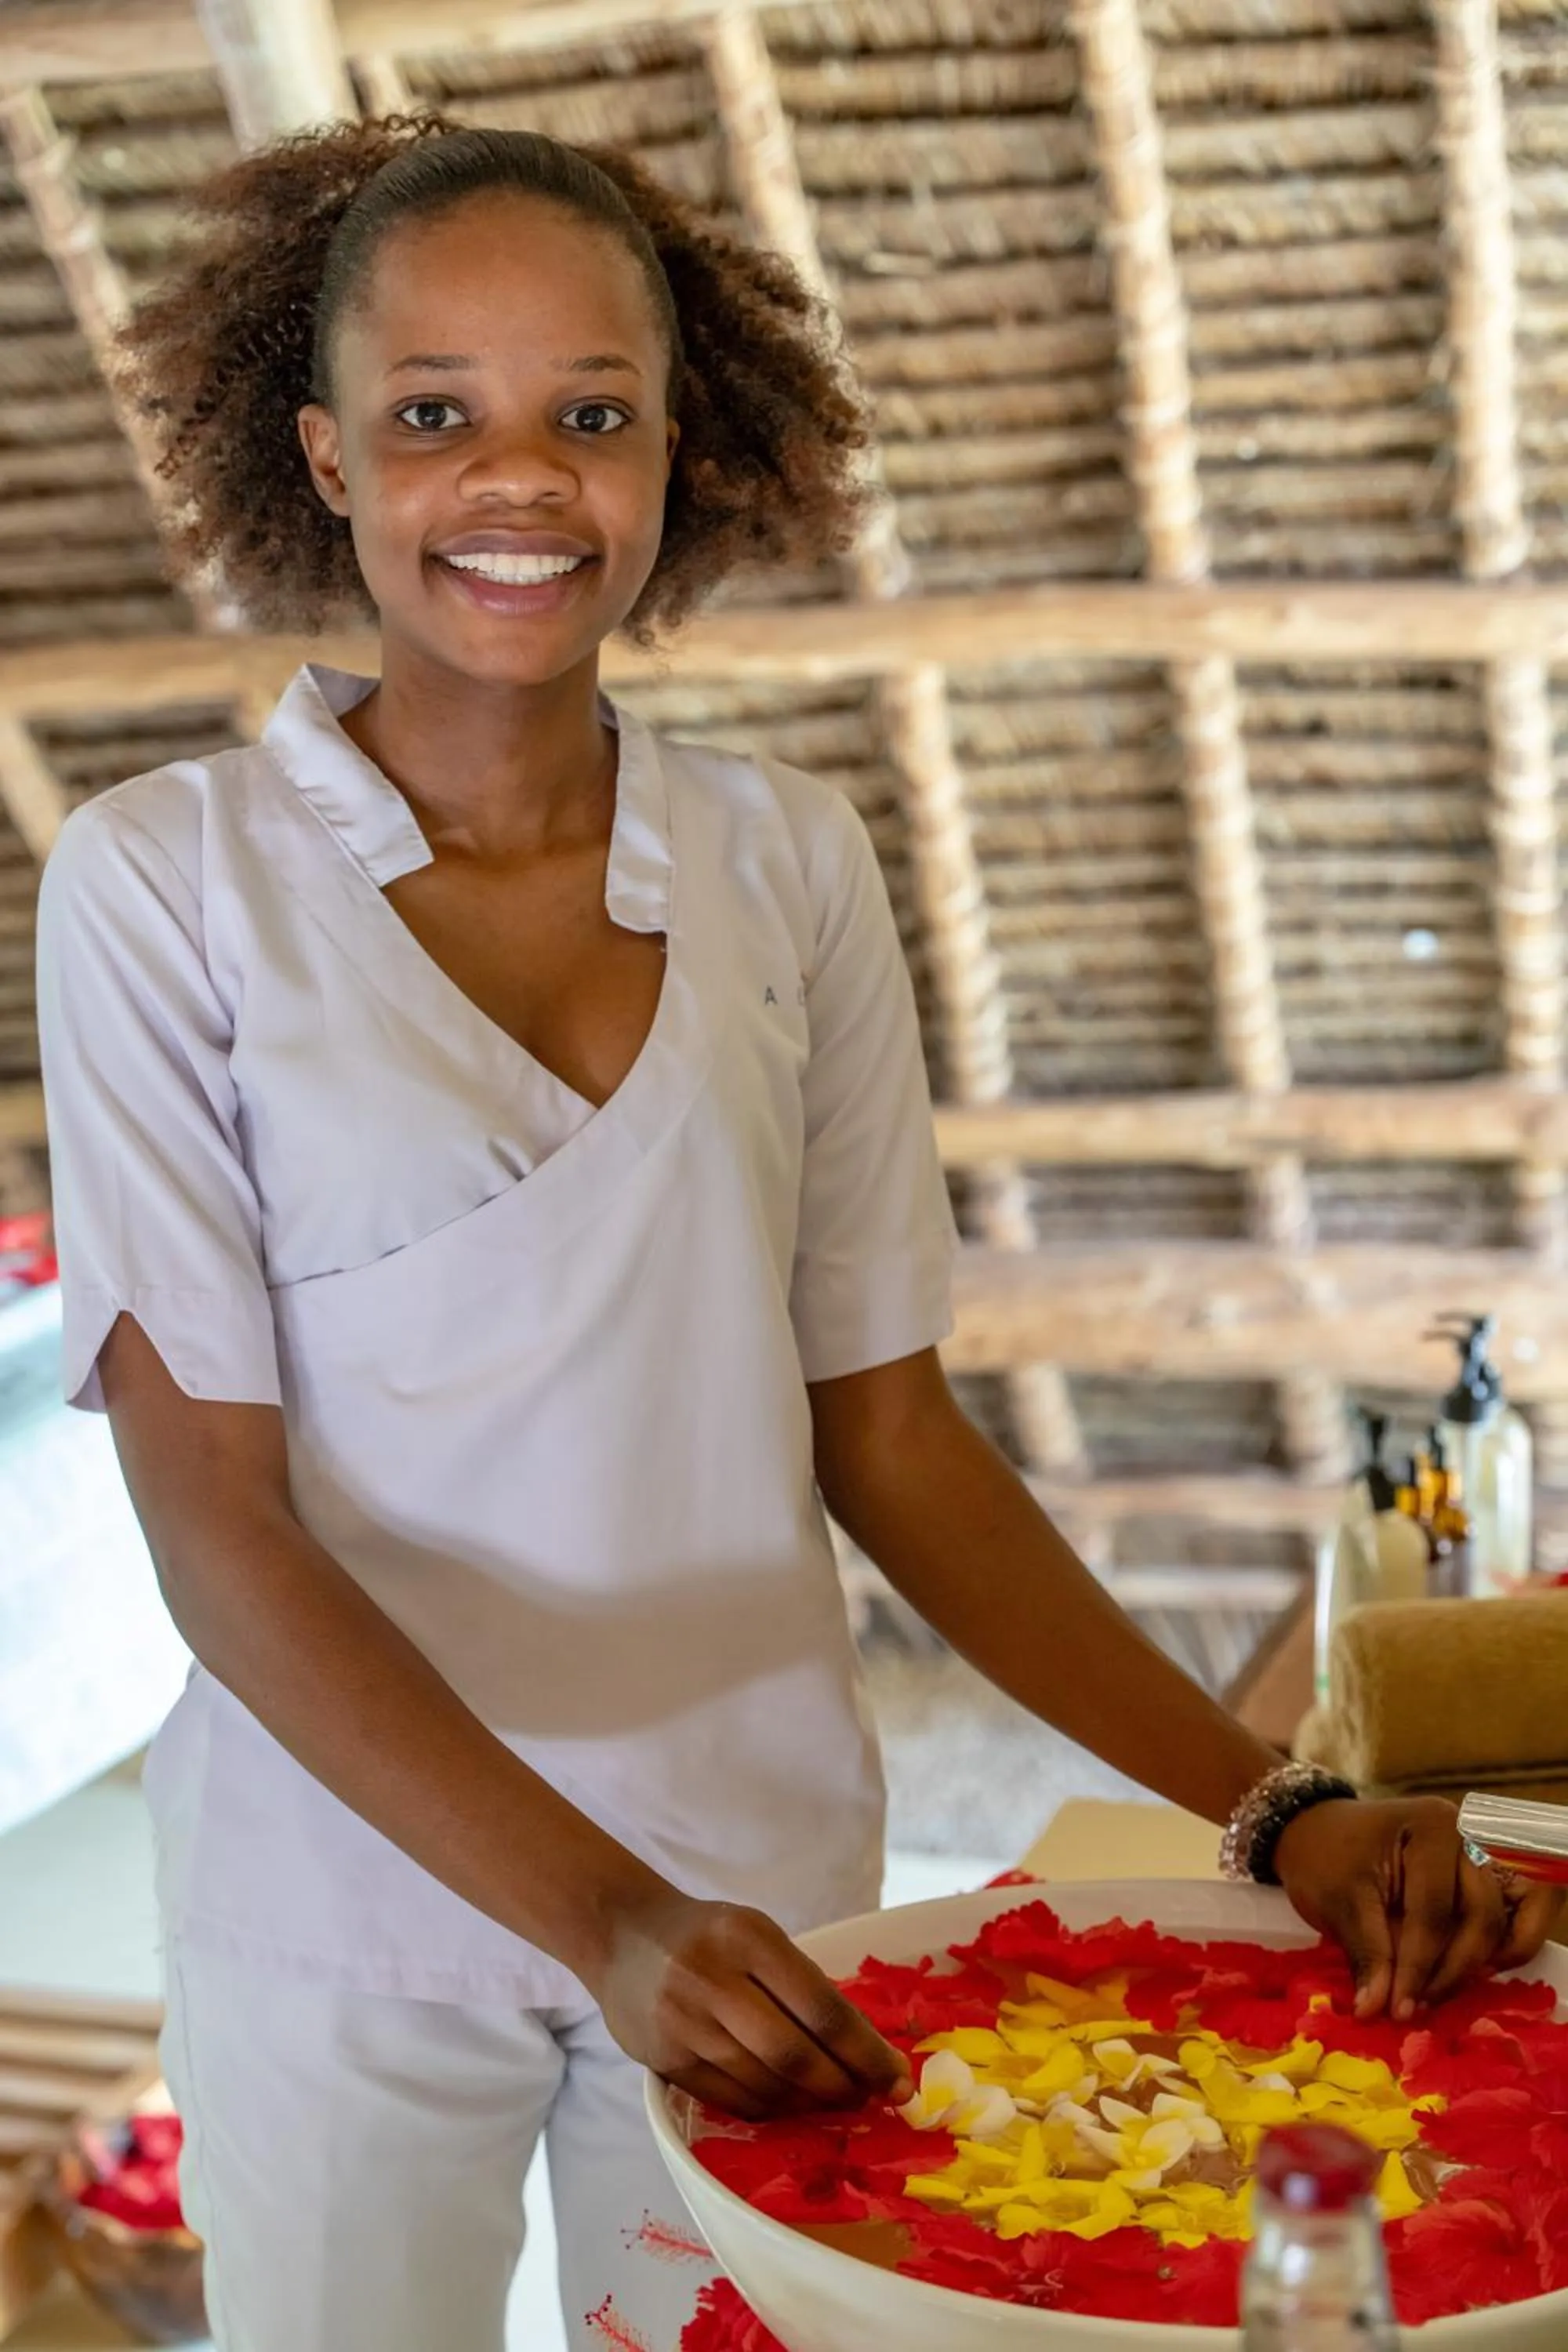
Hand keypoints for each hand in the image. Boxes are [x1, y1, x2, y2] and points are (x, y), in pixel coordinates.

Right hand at [590, 1884, 912, 2121]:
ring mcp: (683, 2022)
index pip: (822, 2008)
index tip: (899, 2081)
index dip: (867, 2054)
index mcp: (749, 1937)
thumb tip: (863, 2051)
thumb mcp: (756, 1935)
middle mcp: (713, 1978)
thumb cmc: (707, 1935)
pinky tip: (789, 2106)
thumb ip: (801, 1984)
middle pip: (795, 2055)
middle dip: (843, 2087)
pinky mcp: (665, 2060)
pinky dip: (770, 2109)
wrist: (621, 1934)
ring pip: (765, 2085)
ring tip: (833, 2104)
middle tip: (869, 2099)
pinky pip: (732, 2100)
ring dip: (809, 2105)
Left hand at [1274, 1795, 1563, 2020]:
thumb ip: (1367, 1954)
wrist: (1317, 1834)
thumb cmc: (1325, 1857)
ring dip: (1475, 1967)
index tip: (1398, 2009)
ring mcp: (1480, 1861)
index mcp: (1433, 1827)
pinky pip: (1505, 1924)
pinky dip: (1489, 1955)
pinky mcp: (1481, 1884)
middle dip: (1453, 1970)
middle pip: (1483, 1917)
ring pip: (1502, 1924)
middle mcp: (1469, 1838)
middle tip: (1416, 2005)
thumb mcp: (1338, 1900)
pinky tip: (1454, 1979)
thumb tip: (1374, 2010)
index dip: (1418, 1965)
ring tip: (1433, 1996)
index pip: (1435, 1909)